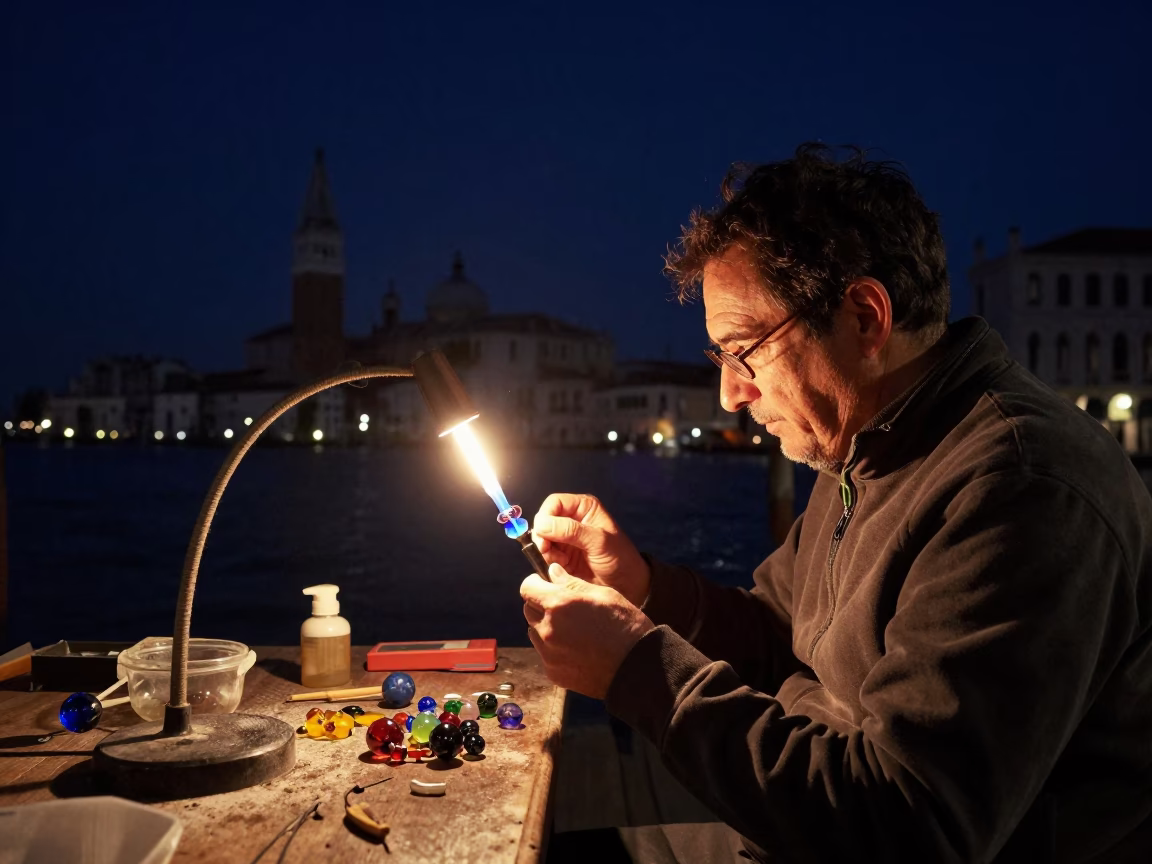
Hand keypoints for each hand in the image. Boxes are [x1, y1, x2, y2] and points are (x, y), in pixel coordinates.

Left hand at [521, 563, 653, 699]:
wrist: (636, 667)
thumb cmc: (625, 626)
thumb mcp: (603, 594)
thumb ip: (572, 582)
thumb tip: (552, 572)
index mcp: (559, 604)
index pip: (527, 588)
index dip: (535, 584)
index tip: (544, 585)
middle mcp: (548, 628)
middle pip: (529, 610)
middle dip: (541, 605)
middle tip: (564, 608)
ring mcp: (549, 653)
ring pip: (535, 633)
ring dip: (546, 627)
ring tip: (573, 631)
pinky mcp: (553, 672)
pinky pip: (546, 654)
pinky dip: (555, 649)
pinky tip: (577, 649)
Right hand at [532, 493, 650, 606]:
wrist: (625, 585)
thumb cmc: (619, 558)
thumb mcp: (598, 541)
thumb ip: (571, 530)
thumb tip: (542, 524)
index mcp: (584, 508)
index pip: (554, 503)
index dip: (545, 516)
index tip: (543, 533)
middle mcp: (572, 520)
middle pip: (544, 521)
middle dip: (543, 536)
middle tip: (547, 550)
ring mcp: (565, 538)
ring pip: (541, 539)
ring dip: (546, 551)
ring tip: (561, 561)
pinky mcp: (561, 555)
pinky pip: (545, 554)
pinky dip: (549, 561)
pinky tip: (562, 567)